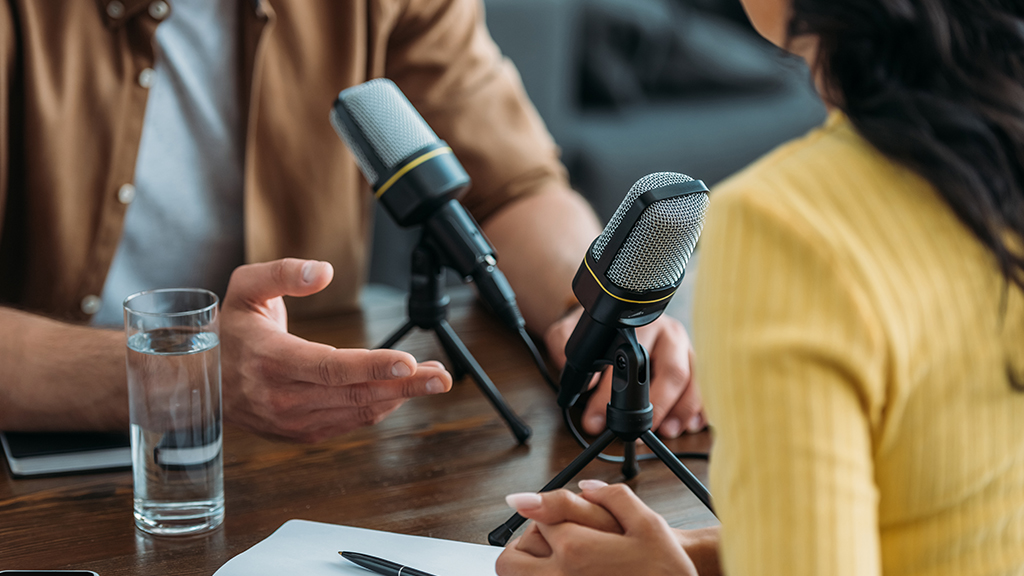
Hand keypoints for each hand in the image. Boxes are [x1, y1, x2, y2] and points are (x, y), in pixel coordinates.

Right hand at [220, 258, 451, 441]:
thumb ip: (282, 273)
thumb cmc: (229, 331)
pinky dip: (379, 408)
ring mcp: (292, 420)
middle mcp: (282, 397)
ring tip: (432, 379)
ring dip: (399, 397)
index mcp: (270, 360)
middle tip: (441, 377)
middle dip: (404, 386)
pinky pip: (349, 423)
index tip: (408, 362)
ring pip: (356, 412)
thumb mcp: (244, 288)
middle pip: (354, 394)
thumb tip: (323, 271)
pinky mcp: (300, 433)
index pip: (330, 367)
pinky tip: (401, 392)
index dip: (372, 366)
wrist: (200, 382)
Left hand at [496, 481, 697, 575]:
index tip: (546, 512)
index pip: (537, 519)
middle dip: (525, 544)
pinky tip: (567, 573)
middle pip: (512, 559)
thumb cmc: (665, 570)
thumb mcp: (648, 524)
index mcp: (577, 551)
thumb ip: (613, 497)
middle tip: (548, 540)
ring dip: (529, 565)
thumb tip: (584, 486)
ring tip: (556, 560)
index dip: (548, 512)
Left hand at [544, 307, 705, 437]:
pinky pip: (702, 388)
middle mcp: (668, 334)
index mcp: (640, 326)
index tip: (596, 420)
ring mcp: (685, 349)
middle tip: (636, 431)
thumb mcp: (570, 330)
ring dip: (681, 410)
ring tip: (667, 431)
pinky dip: (699, 408)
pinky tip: (692, 425)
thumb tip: (580, 380)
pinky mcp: (694, 364)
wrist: (614, 314)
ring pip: (690, 381)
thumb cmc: (598, 330)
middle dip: (656, 406)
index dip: (611, 396)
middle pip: (671, 372)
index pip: (629, 362)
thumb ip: (564, 347)